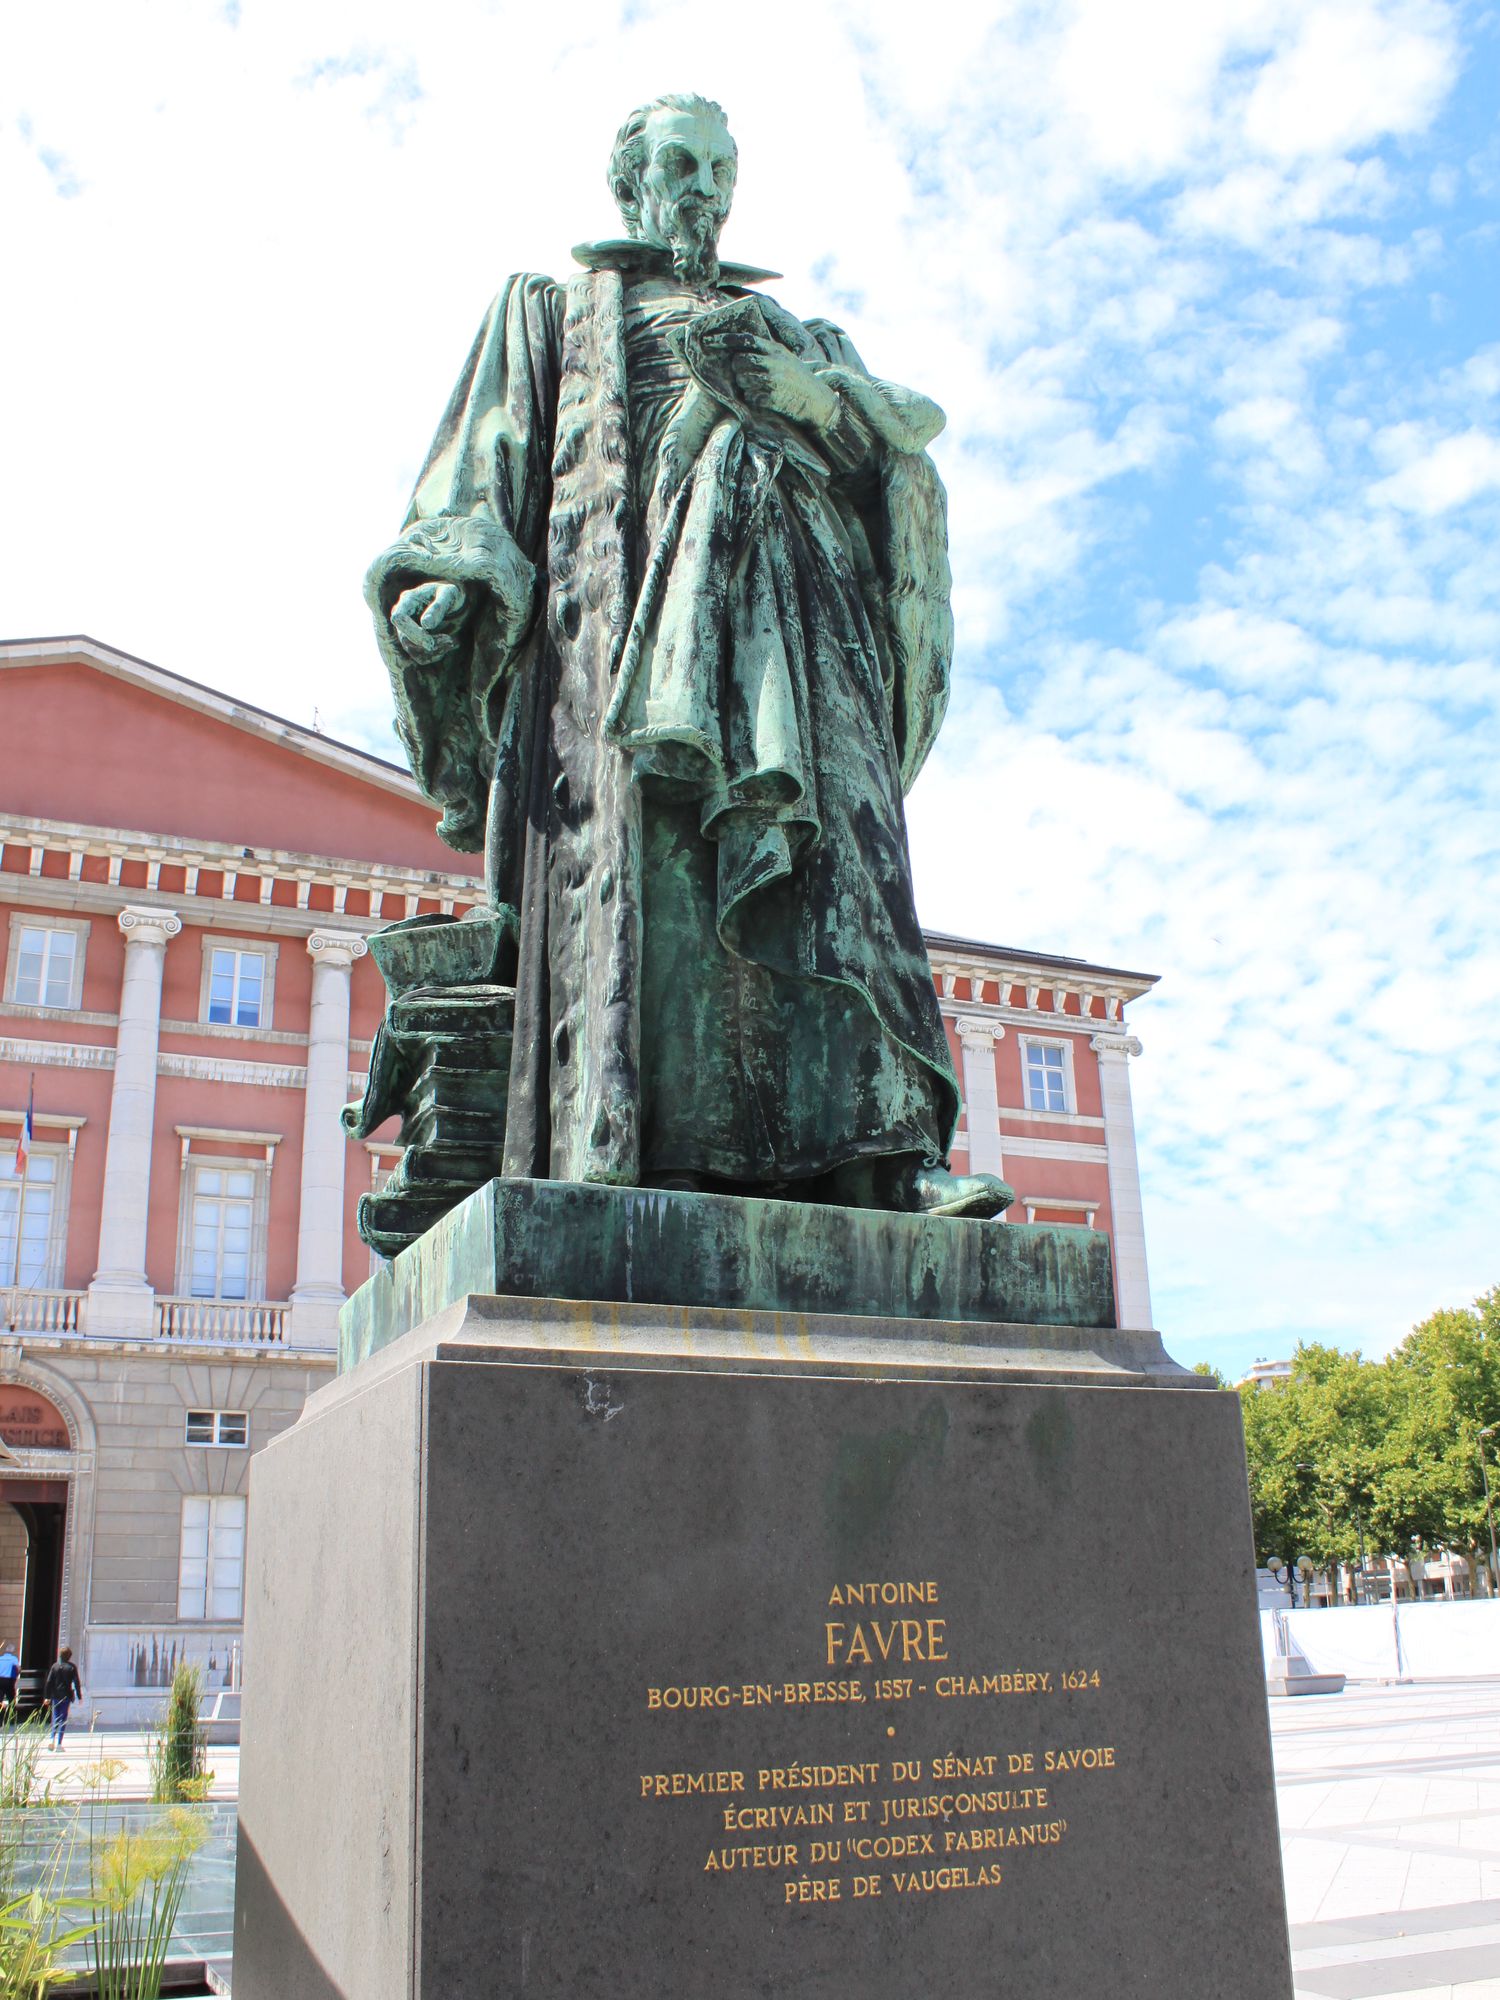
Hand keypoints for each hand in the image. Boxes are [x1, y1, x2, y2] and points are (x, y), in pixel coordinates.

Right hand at [391, 581, 468, 662]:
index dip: (412, 633)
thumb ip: (438, 607)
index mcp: (408, 599)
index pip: (398, 619)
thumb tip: (426, 625)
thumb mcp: (449, 595)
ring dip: (435, 651)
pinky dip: (435, 655)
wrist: (451, 601)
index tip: (431, 642)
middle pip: (405, 639)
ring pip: (413, 651)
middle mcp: (402, 614)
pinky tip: (448, 645)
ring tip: (453, 642)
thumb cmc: (450, 594)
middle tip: (451, 641)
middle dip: (429, 645)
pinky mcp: (412, 640)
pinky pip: (420, 656)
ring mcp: (405, 628)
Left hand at [700, 324, 839, 431]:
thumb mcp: (785, 358)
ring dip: (746, 386)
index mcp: (775, 349)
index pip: (744, 339)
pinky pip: (750, 397)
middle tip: (748, 376)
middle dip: (738, 370)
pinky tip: (766, 399)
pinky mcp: (771, 397)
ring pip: (742, 380)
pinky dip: (754, 400)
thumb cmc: (798, 380)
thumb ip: (766, 352)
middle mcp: (772, 361)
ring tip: (761, 388)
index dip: (723, 340)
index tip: (707, 340)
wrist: (818, 401)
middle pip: (739, 362)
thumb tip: (737, 353)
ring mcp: (772, 379)